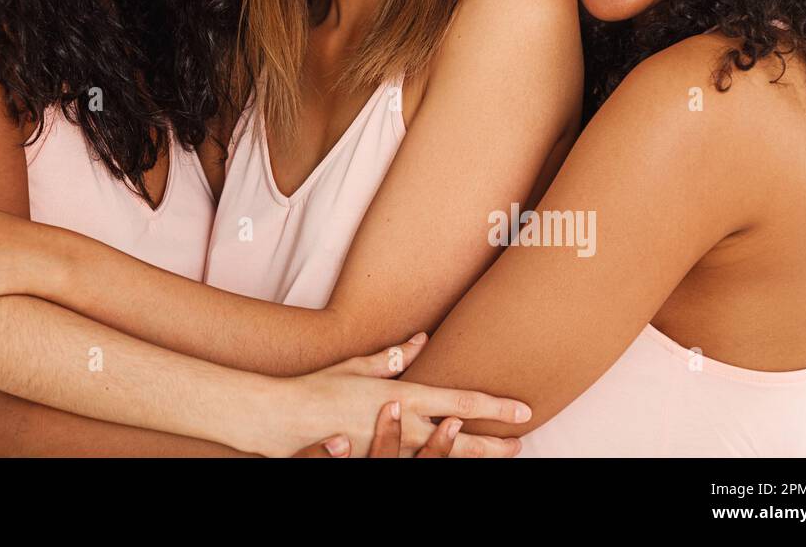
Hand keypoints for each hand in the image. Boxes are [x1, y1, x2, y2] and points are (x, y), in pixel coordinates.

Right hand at [273, 333, 529, 457]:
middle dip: (493, 443)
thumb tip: (421, 339)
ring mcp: (390, 448)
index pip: (458, 400)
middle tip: (520, 443)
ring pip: (443, 458)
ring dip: (472, 456)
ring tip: (498, 455)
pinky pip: (416, 466)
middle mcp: (402, 424)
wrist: (284, 418)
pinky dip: (439, 462)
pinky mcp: (376, 461)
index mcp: (400, 394)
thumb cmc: (319, 386)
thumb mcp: (358, 365)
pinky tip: (452, 462)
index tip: (521, 408)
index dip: (493, 406)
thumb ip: (393, 356)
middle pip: (460, 439)